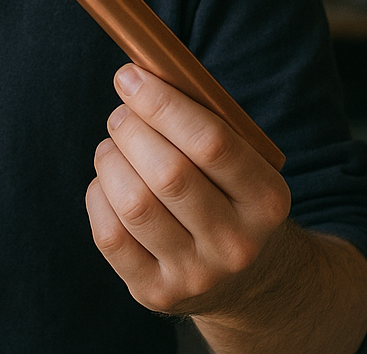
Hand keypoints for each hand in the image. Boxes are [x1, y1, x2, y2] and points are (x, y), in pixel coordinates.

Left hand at [85, 64, 290, 317]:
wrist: (249, 279)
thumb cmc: (228, 191)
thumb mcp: (240, 157)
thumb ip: (199, 117)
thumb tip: (137, 71)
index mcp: (267, 200)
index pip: (210, 143)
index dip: (161, 103)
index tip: (128, 76)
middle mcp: (237, 244)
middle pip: (167, 173)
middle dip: (130, 128)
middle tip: (121, 113)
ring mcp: (197, 275)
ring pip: (133, 204)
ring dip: (110, 159)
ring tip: (115, 145)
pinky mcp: (156, 294)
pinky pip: (109, 235)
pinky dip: (98, 194)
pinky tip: (110, 183)